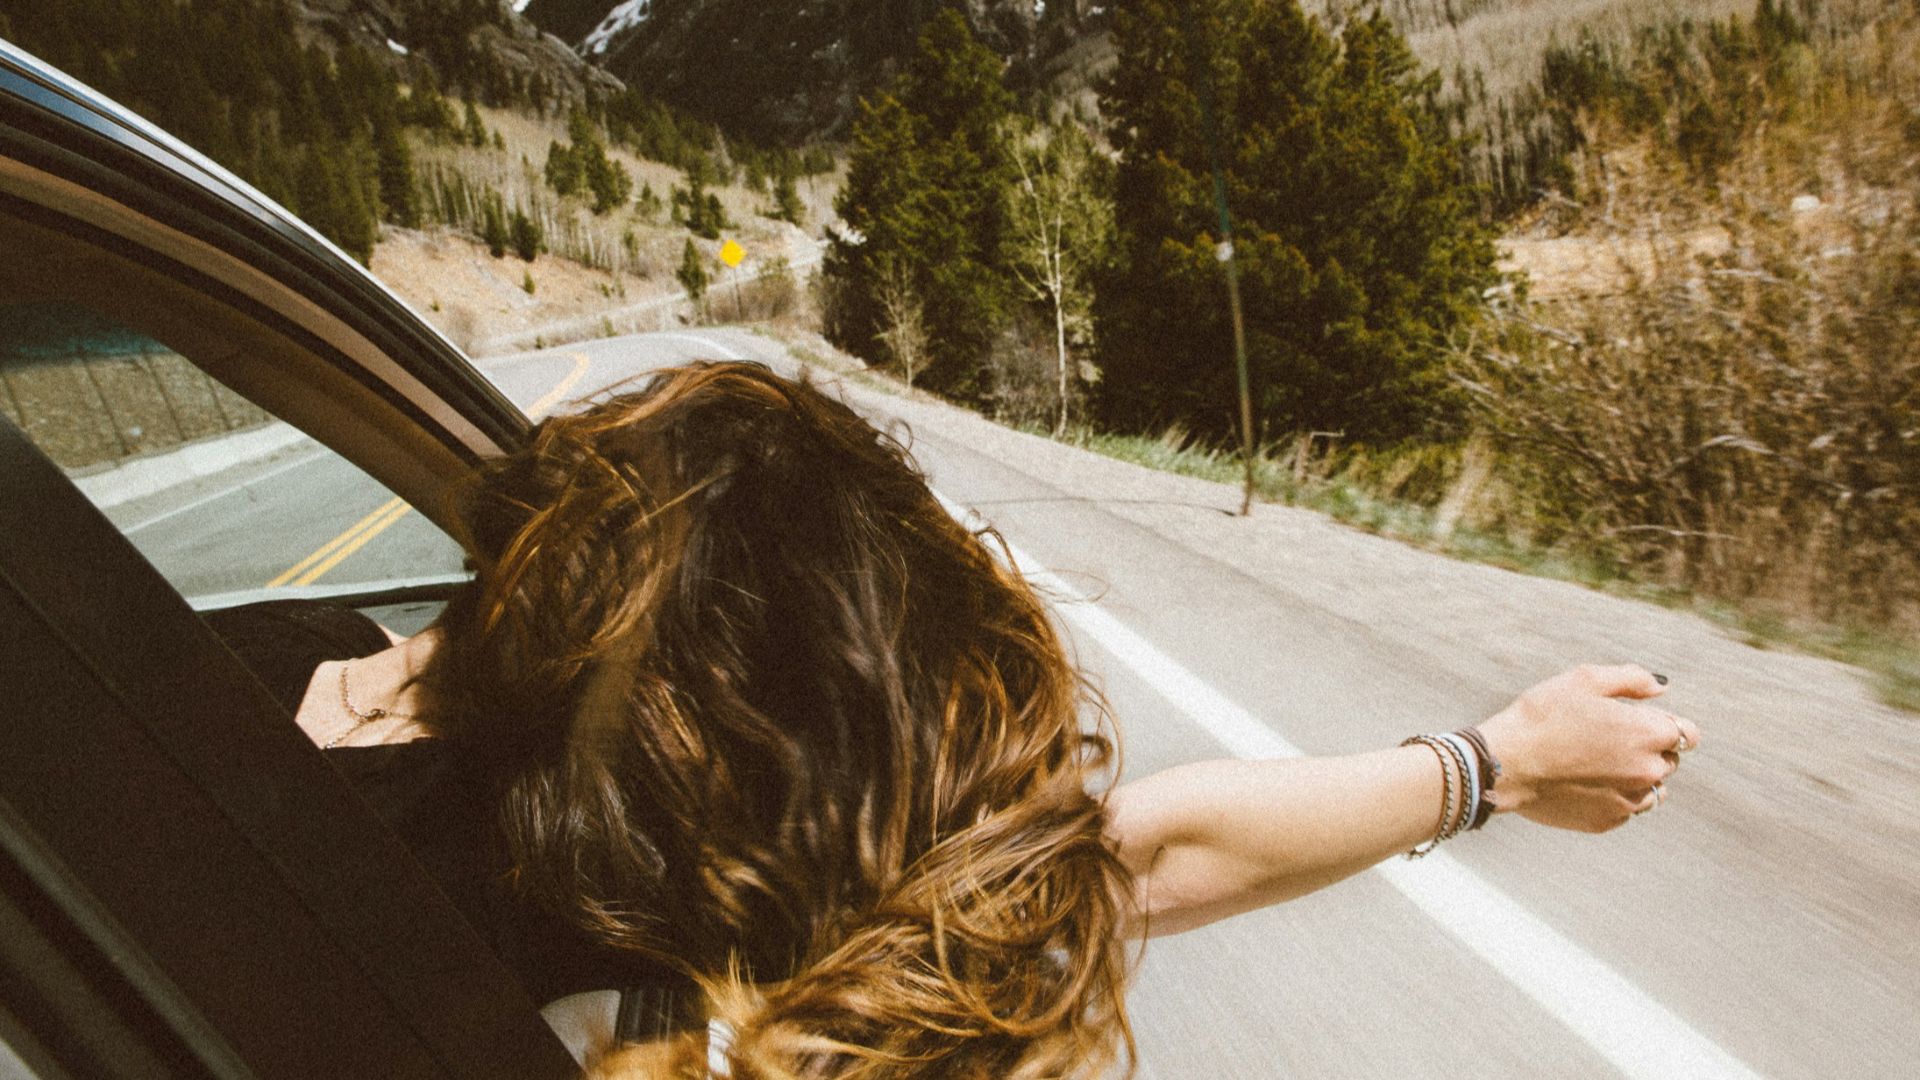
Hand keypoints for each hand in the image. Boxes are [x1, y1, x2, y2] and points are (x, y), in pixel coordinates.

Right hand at [1476, 664, 1700, 832]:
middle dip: (1649, 749)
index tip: (1640, 721)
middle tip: (1607, 739)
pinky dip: (1614, 796)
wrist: (1506, 763)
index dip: (1666, 724)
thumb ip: (1632, 680)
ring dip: (1636, 776)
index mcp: (1648, 733)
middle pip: (1670, 761)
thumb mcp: (1584, 680)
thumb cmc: (1542, 716)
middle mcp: (1648, 771)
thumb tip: (1661, 688)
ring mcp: (1629, 800)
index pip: (1688, 734)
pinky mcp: (1608, 821)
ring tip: (1598, 764)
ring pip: (1652, 789)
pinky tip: (1584, 782)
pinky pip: (1626, 808)